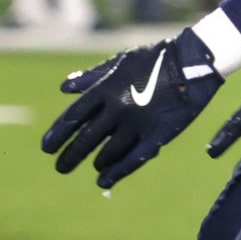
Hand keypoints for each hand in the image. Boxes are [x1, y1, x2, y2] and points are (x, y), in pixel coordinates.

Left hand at [44, 30, 228, 186]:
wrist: (194, 61)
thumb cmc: (154, 58)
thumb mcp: (119, 62)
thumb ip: (91, 77)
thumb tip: (64, 88)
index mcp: (105, 89)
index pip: (74, 117)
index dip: (58, 134)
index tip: (46, 149)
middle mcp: (118, 108)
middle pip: (87, 138)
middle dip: (71, 155)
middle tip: (60, 168)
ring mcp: (138, 123)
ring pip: (109, 151)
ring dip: (98, 162)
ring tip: (93, 167)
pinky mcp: (160, 134)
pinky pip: (135, 158)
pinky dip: (118, 172)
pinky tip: (104, 181)